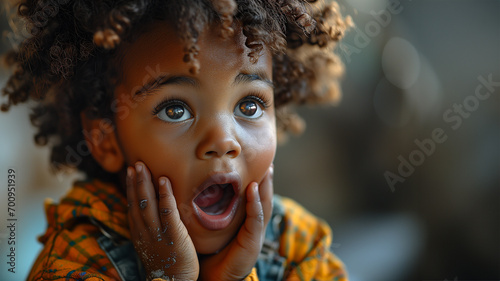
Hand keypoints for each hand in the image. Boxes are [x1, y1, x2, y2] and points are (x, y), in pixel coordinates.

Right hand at [126, 162, 198, 280]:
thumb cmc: (167, 262)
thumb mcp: (152, 244)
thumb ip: (150, 228)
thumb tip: (152, 211)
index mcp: (139, 233)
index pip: (132, 206)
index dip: (131, 188)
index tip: (130, 172)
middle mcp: (145, 231)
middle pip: (137, 202)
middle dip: (135, 181)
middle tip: (135, 163)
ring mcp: (157, 233)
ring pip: (148, 204)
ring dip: (145, 183)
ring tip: (143, 166)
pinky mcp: (173, 235)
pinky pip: (167, 211)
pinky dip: (165, 195)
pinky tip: (164, 180)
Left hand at [198, 165, 273, 280]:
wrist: (214, 276)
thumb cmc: (211, 252)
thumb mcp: (214, 227)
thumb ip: (214, 212)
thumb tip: (201, 191)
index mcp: (246, 223)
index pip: (255, 199)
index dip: (258, 182)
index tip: (259, 165)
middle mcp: (254, 227)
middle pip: (264, 199)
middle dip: (267, 181)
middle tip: (269, 163)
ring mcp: (256, 234)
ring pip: (264, 206)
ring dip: (266, 187)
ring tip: (267, 171)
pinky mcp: (253, 241)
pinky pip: (256, 218)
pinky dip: (255, 203)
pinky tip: (253, 189)